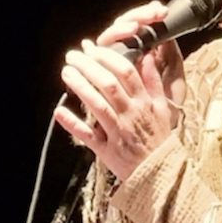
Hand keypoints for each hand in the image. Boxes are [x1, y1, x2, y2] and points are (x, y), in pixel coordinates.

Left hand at [54, 1, 185, 181]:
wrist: (160, 174)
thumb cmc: (159, 138)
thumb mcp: (163, 108)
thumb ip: (154, 81)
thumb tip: (148, 56)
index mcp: (144, 103)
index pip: (126, 73)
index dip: (108, 57)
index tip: (93, 48)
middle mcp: (131, 115)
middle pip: (108, 85)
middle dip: (89, 66)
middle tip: (73, 55)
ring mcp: (117, 133)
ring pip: (97, 105)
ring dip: (80, 87)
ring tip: (66, 72)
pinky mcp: (105, 150)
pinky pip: (87, 136)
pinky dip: (72, 123)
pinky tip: (59, 110)